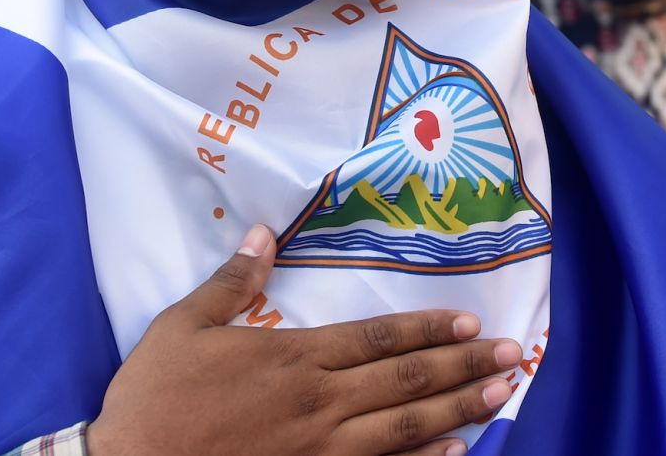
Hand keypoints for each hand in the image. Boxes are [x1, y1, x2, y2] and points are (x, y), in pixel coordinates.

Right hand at [85, 225, 521, 455]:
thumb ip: (229, 281)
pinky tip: (456, 452)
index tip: (468, 323)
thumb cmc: (154, 401)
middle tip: (511, 355)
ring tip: (502, 394)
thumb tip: (263, 232)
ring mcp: (321, 450)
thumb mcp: (181, 327)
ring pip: (405, 427)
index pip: (377, 339)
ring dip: (459, 409)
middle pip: (405, 381)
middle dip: (463, 366)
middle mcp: (320, 403)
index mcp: (292, 358)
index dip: (427, 331)